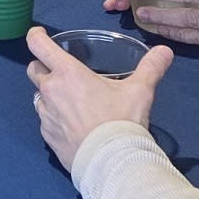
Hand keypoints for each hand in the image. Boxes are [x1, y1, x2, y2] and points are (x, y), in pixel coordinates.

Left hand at [28, 25, 171, 162]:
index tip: (41, 35)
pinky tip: (72, 124)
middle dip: (42, 65)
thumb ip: (151, 67)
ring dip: (49, 94)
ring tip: (71, 100)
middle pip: (33, 69)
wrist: (112, 163)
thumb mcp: (140, 91)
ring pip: (38, 96)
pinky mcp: (47, 137)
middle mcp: (50, 91)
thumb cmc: (121, 120)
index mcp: (67, 73)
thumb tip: (165, 50)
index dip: (36, 35)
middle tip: (60, 70)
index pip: (37, 45)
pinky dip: (54, 118)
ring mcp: (46, 116)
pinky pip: (45, 121)